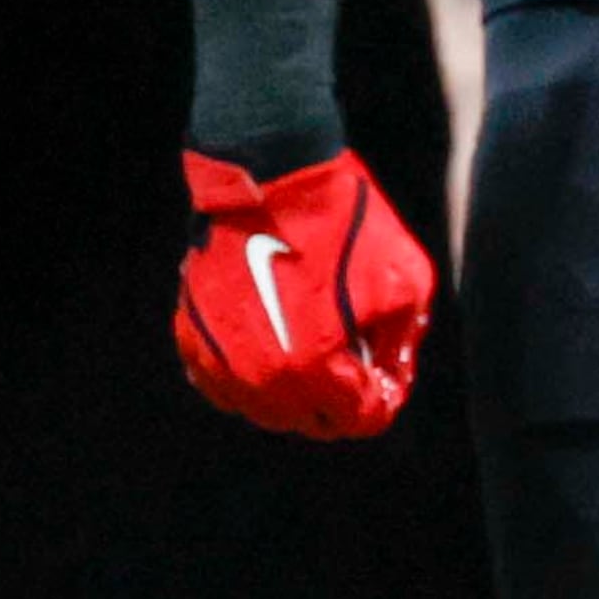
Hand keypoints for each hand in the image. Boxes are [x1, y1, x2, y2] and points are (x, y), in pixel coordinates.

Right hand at [173, 147, 435, 437]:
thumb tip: (389, 371)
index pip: (358, 419)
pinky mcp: (193, 344)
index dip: (384, 396)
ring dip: (300, 387)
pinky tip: (279, 339)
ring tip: (321, 340)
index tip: (390, 368)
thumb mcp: (405, 281)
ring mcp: (219, 364)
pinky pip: (229, 385)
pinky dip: (257, 374)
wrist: (271, 178)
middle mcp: (259, 380)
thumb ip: (402, 340)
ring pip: (268, 409)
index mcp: (313, 369)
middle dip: (343, 396)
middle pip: (312, 420)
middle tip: (359, 354)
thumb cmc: (344, 226)